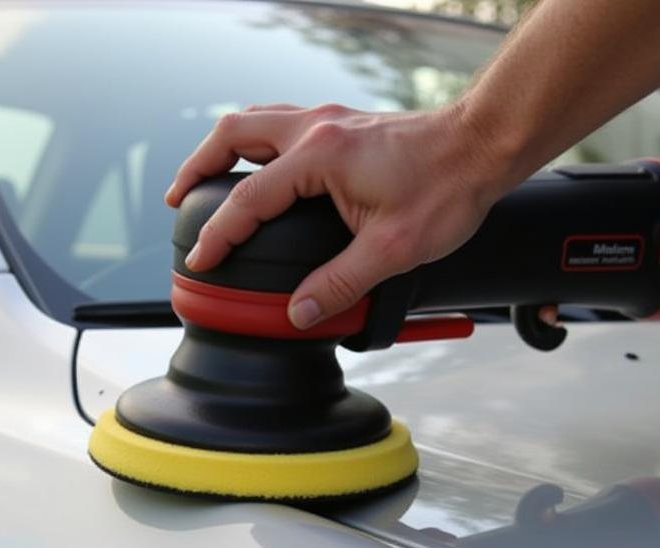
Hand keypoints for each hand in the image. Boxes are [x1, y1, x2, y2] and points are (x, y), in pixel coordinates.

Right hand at [165, 103, 501, 328]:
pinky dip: (255, 144)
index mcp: (320, 157)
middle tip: (177, 201)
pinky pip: (280, 124)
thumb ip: (341, 283)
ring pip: (254, 122)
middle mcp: (316, 130)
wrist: (482, 145)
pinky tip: (260, 168)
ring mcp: (329, 122)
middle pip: (232, 134)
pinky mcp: (343, 126)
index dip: (218, 235)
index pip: (249, 198)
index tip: (199, 261)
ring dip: (223, 150)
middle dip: (197, 168)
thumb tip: (301, 313)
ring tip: (203, 180)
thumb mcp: (393, 249)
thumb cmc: (446, 189)